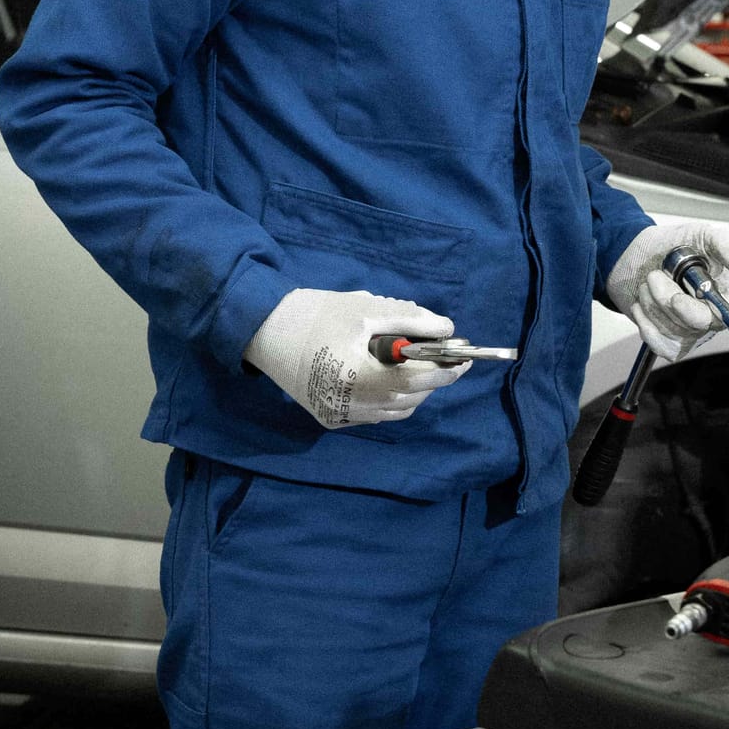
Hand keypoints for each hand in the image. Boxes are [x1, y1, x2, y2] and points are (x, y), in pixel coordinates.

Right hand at [243, 289, 469, 429]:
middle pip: (409, 398)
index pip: (416, 379)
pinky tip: (392, 378)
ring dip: (415, 391)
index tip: (466, 357)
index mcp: (358, 377)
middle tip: (449, 358)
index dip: (446, 369)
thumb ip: (410, 320)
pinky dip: (392, 400)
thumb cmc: (315, 313)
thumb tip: (447, 329)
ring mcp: (338, 416)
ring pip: (394, 411)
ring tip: (421, 365)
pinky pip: (374, 415)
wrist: (262, 330)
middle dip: (434, 378)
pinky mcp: (330, 419)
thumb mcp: (366, 309)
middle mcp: (349, 405)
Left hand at [605, 221, 728, 360]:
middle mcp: (713, 315)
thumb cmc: (674, 244)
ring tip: (648, 283)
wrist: (640, 255)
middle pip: (697, 323)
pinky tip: (640, 306)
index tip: (676, 299)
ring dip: (652, 305)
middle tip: (653, 276)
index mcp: (726, 292)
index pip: (724, 313)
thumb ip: (722, 243)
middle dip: (667, 301)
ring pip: (676, 332)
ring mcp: (692, 330)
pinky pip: (662, 346)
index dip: (700, 310)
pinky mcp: (672, 340)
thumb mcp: (700, 234)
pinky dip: (646, 326)